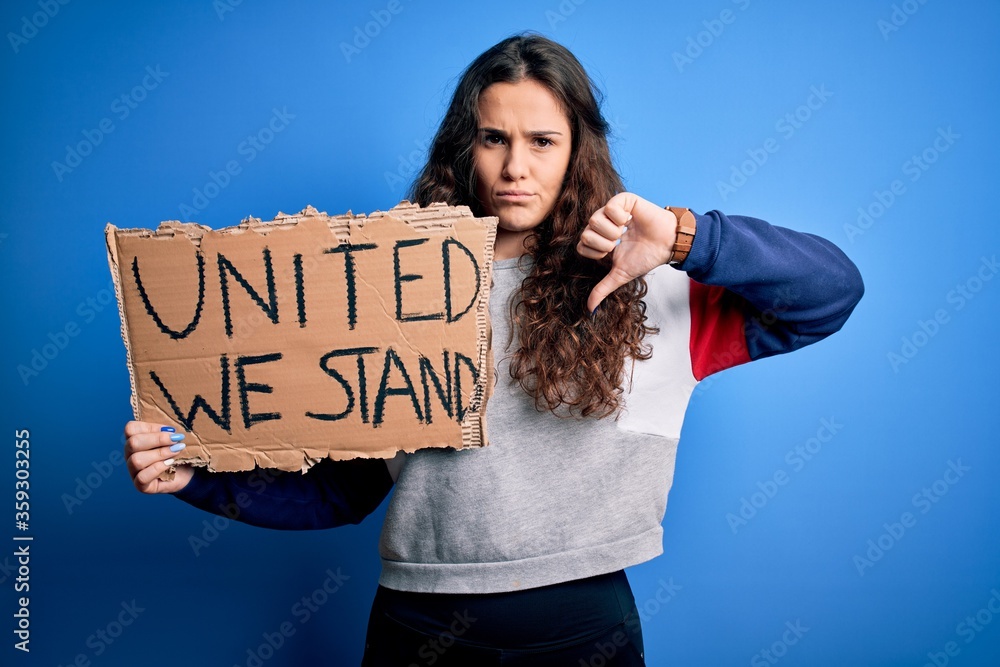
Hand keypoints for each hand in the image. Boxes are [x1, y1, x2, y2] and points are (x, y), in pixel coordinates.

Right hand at [124, 421, 193, 493]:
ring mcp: (133, 471)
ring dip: (160, 453)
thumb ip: (167, 432)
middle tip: (176, 439)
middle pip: (132, 443)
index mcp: (135, 441)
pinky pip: (142, 477)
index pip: (130, 429)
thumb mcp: (172, 439)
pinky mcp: (140, 486)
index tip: (171, 430)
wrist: (186, 475)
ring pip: (136, 460)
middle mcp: (130, 455)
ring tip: (176, 451)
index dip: (150, 427)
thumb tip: (170, 430)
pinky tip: (170, 464)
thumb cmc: (177, 453)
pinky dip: (158, 468)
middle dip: (157, 439)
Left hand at [576, 192, 677, 312]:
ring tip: (626, 232)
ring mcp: (612, 210)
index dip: (596, 252)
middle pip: (586, 232)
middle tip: (620, 242)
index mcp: (599, 238)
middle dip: (605, 243)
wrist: (666, 245)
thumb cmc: (645, 257)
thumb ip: (602, 289)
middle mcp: (602, 222)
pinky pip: (610, 207)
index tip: (612, 252)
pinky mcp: (624, 199)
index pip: (582, 244)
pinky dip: (621, 218)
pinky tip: (631, 220)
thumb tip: (590, 310)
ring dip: (613, 231)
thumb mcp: (620, 275)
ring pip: (595, 219)